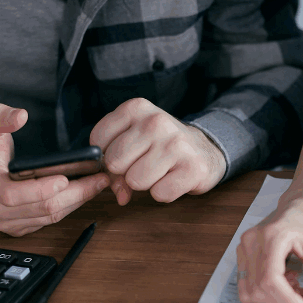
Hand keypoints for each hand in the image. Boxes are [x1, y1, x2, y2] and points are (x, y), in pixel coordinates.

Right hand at [0, 103, 110, 235]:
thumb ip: (0, 117)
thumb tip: (21, 115)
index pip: (12, 194)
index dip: (40, 188)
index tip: (65, 177)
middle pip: (41, 208)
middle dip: (75, 194)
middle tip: (100, 178)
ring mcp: (7, 222)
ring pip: (49, 217)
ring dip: (78, 201)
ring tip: (99, 184)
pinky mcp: (19, 229)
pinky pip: (49, 221)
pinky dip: (70, 208)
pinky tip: (84, 193)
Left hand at [90, 98, 225, 204]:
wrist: (204, 149)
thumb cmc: (161, 146)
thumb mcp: (134, 139)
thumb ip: (114, 163)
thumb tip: (120, 194)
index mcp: (136, 108)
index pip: (98, 141)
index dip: (106, 155)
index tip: (124, 155)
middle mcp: (156, 122)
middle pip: (115, 162)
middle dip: (125, 172)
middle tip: (142, 165)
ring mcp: (176, 144)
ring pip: (136, 181)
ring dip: (145, 184)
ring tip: (159, 171)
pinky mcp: (193, 168)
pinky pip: (160, 194)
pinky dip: (164, 193)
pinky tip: (173, 179)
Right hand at [235, 197, 302, 302]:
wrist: (300, 204)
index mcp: (272, 236)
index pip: (271, 281)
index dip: (289, 302)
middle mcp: (252, 241)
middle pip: (259, 289)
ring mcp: (243, 247)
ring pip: (249, 291)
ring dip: (274, 299)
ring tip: (294, 284)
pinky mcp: (241, 253)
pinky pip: (247, 285)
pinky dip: (266, 292)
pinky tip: (284, 280)